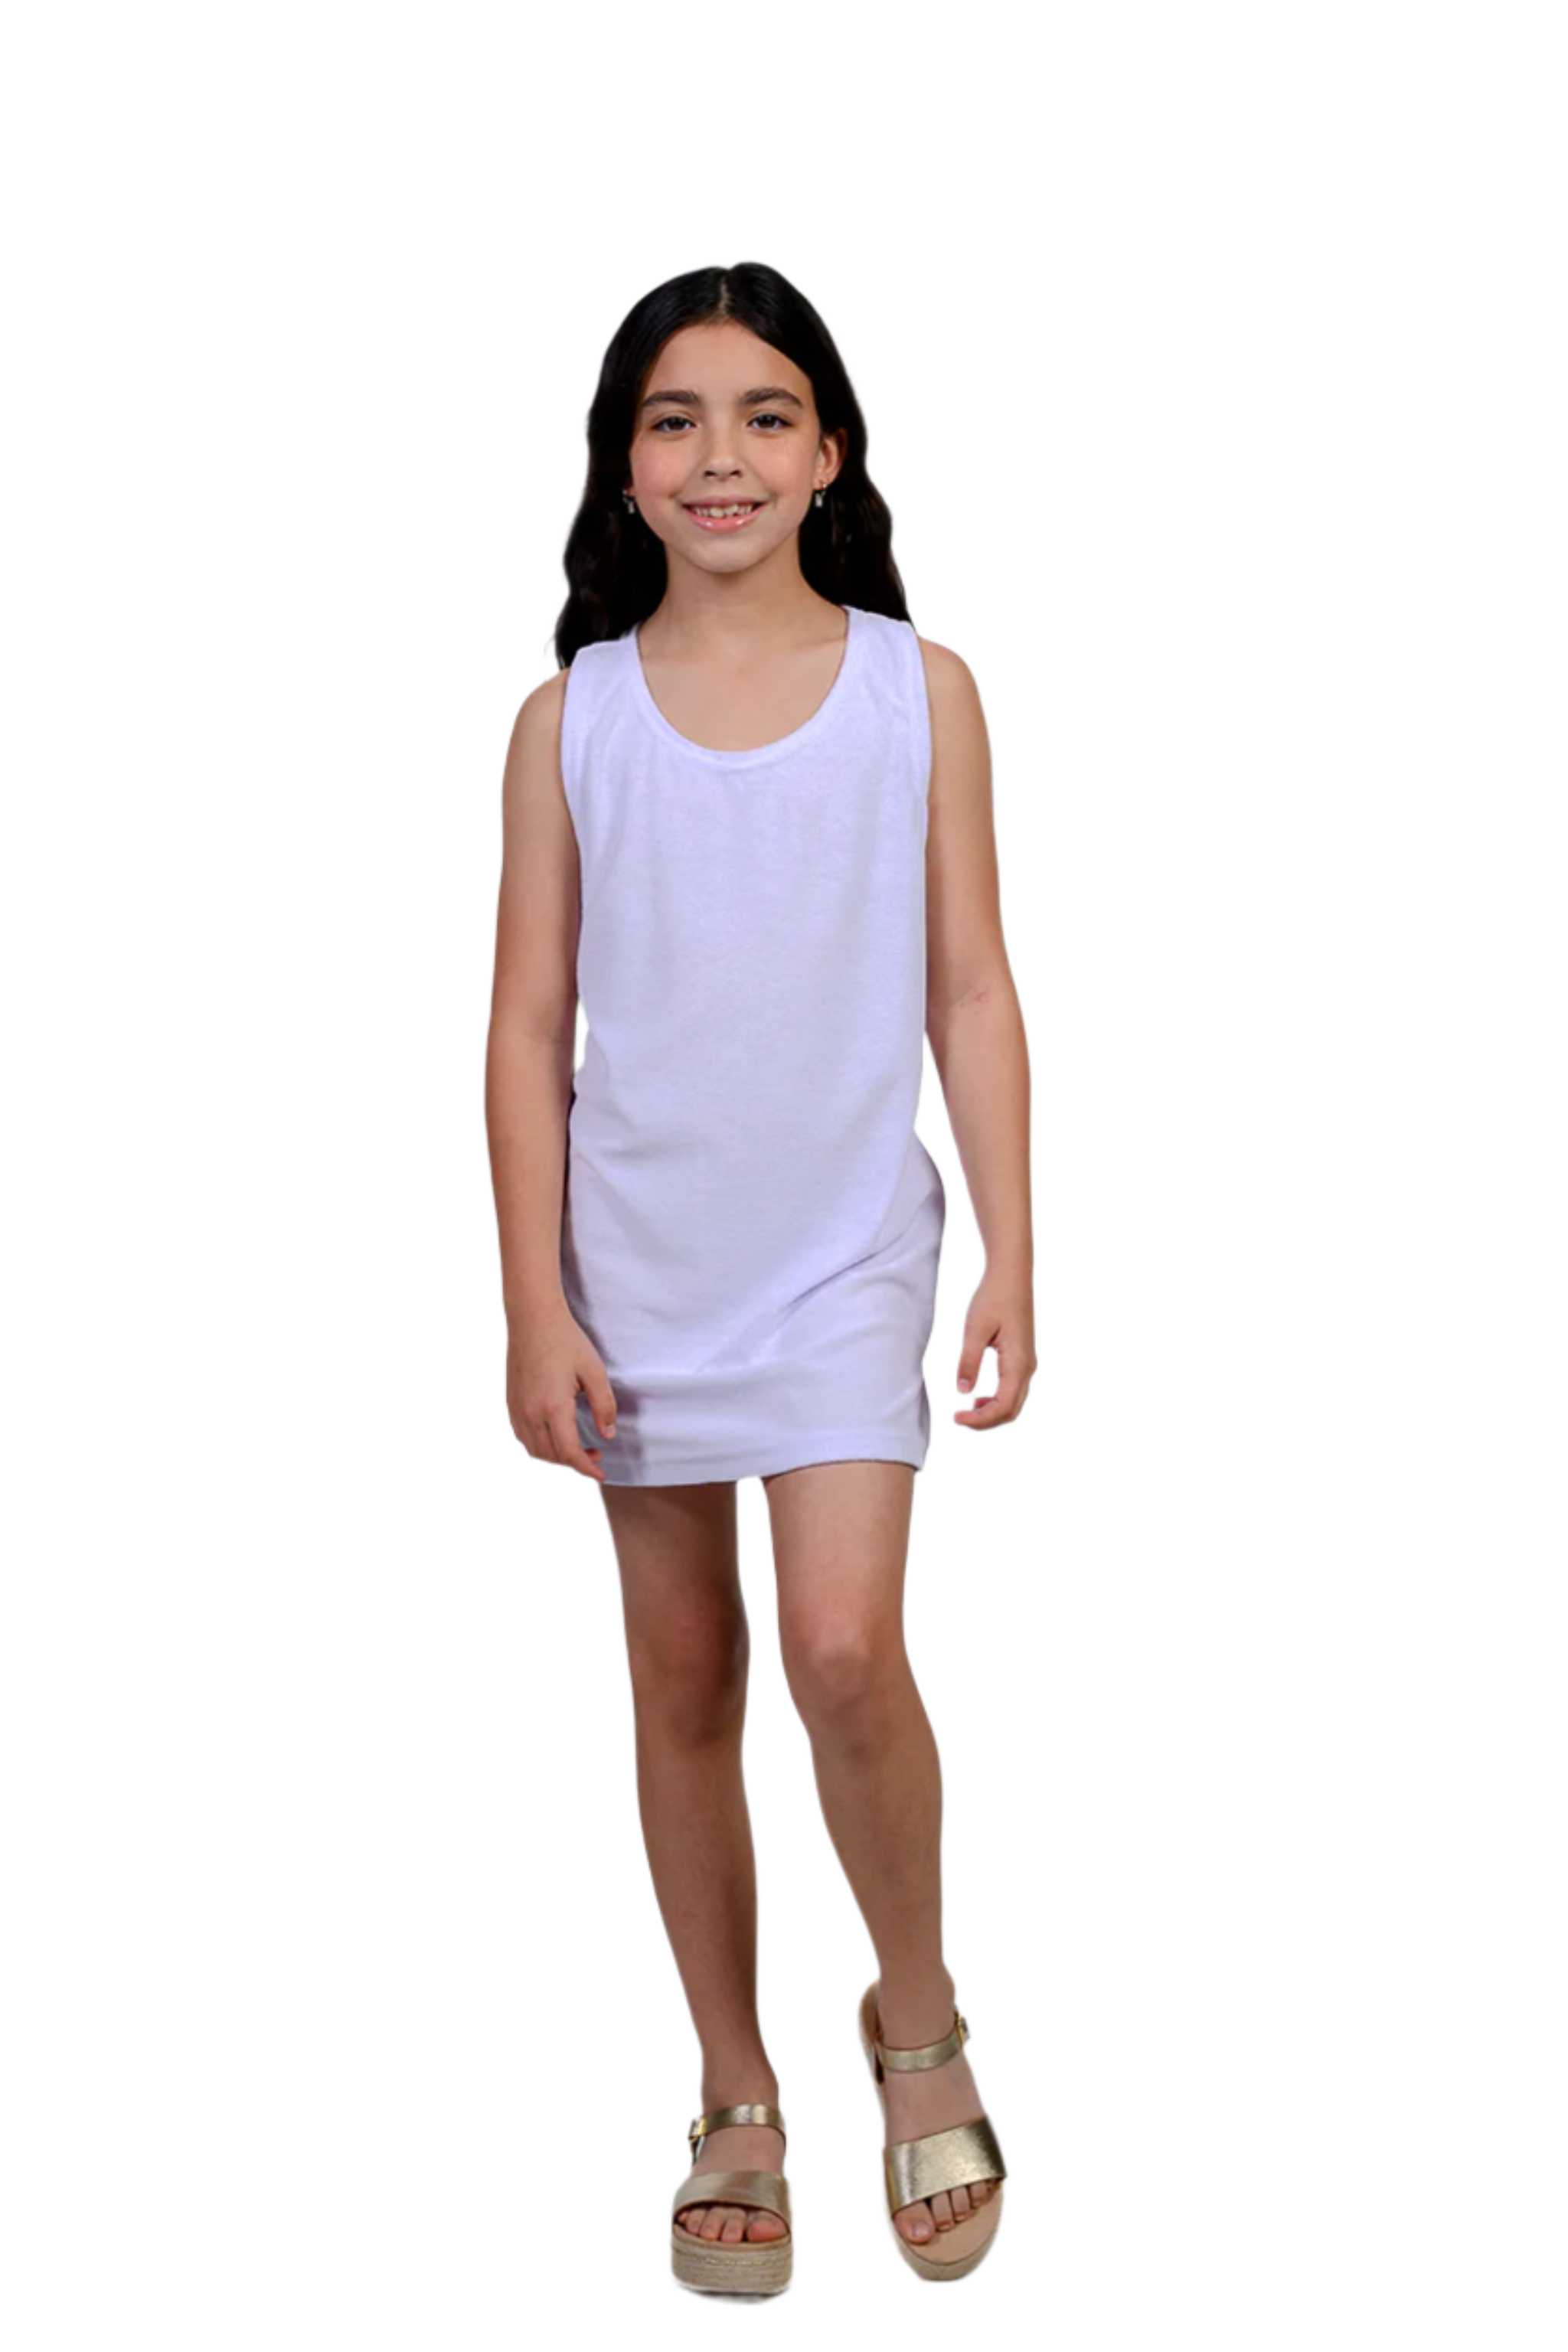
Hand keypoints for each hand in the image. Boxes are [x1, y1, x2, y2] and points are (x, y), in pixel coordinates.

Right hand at [506, 1301, 617, 1480]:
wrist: (532, 1318)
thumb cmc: (565, 1340)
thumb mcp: (595, 1371)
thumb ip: (604, 1406)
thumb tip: (607, 1434)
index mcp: (553, 1407)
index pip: (570, 1453)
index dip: (587, 1469)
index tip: (601, 1474)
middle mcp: (530, 1412)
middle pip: (552, 1456)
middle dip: (575, 1463)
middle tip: (595, 1456)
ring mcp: (517, 1408)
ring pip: (535, 1449)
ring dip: (556, 1456)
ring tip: (577, 1448)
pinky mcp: (510, 1401)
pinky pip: (522, 1435)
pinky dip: (539, 1445)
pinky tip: (553, 1436)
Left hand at [954, 1269, 1035, 1429]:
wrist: (1012, 1275)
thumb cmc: (993, 1297)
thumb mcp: (975, 1330)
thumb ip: (968, 1361)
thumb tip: (963, 1391)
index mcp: (1018, 1363)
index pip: (1002, 1406)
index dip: (980, 1420)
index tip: (956, 1418)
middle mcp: (1028, 1367)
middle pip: (1011, 1410)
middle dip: (986, 1421)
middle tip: (959, 1419)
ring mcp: (1027, 1362)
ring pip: (1014, 1401)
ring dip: (992, 1411)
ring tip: (967, 1411)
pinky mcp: (1022, 1357)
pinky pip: (1014, 1388)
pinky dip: (997, 1400)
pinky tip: (979, 1396)